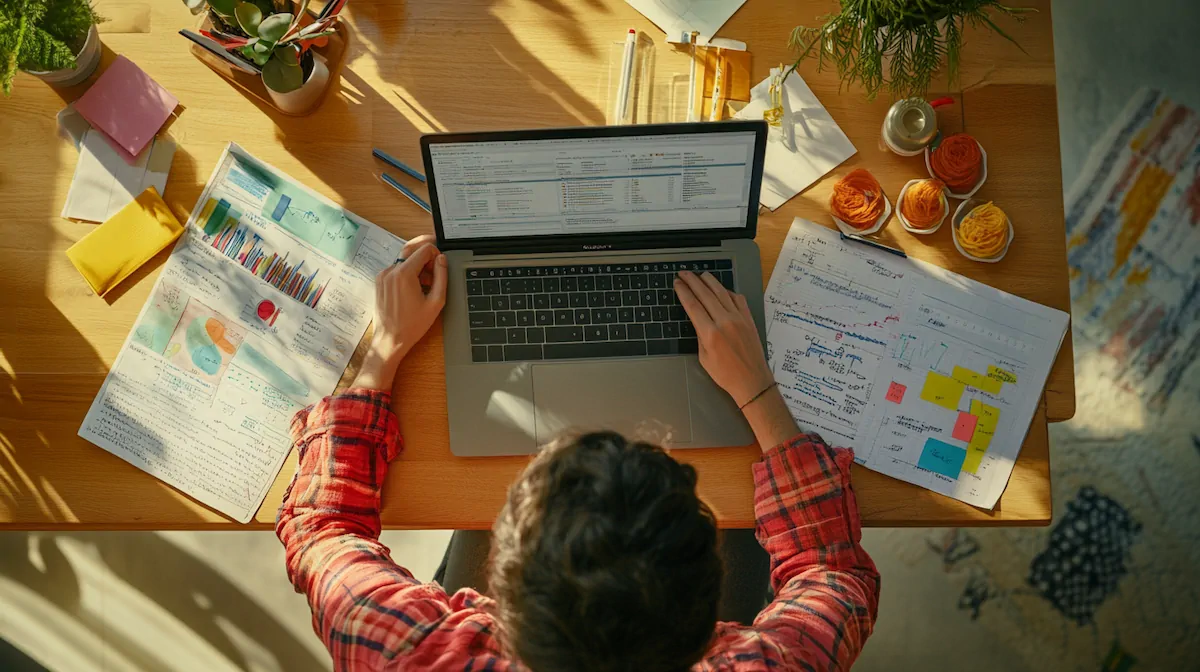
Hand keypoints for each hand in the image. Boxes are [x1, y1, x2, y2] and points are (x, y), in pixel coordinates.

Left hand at [353, 239, 447, 390]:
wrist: (390, 340)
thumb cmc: (413, 325)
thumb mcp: (436, 302)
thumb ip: (442, 276)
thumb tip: (442, 259)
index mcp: (404, 274)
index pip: (424, 248)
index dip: (436, 254)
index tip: (440, 267)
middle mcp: (390, 271)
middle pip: (411, 249)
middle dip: (426, 255)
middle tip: (436, 266)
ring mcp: (383, 276)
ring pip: (404, 259)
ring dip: (417, 265)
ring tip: (426, 283)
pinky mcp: (379, 282)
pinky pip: (396, 269)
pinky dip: (407, 272)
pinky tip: (414, 288)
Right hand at [674, 271, 772, 406]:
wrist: (752, 381)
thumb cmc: (726, 374)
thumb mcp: (704, 358)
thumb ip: (700, 335)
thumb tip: (697, 319)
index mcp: (710, 333)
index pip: (693, 305)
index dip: (683, 292)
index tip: (677, 283)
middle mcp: (725, 322)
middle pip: (705, 294)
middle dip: (692, 281)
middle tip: (684, 273)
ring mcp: (739, 318)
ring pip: (722, 292)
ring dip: (709, 281)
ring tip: (701, 275)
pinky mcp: (748, 319)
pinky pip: (737, 299)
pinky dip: (727, 291)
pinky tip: (722, 289)